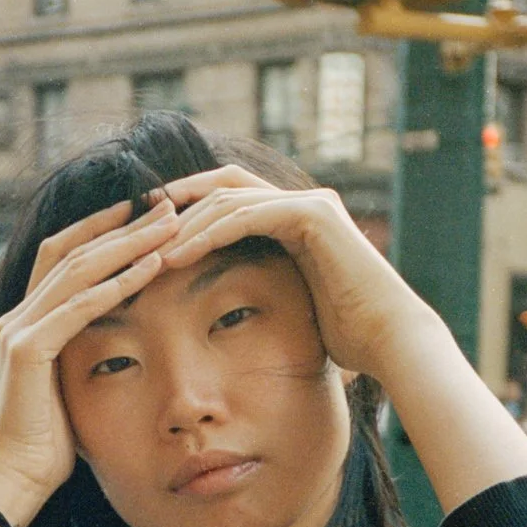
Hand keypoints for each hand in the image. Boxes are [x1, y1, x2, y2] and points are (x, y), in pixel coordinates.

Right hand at [0, 197, 180, 523]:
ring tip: (170, 226)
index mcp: (26, 318)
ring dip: (127, 244)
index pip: (65, 253)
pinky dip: (115, 285)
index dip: (105, 227)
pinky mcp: (27, 352)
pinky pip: (77, 308)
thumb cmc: (49, 443)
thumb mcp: (71, 384)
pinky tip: (151, 268)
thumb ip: (85, 351)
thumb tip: (123, 338)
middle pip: (72, 248)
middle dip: (122, 224)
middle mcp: (17, 314)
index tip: (149, 212)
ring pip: (77, 269)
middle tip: (169, 204)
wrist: (16, 482)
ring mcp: (18, 330)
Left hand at [156, 166, 411, 380]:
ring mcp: (310, 204)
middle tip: (137, 224)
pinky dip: (208, 233)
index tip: (151, 229)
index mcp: (298, 219)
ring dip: (186, 222)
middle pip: (225, 184)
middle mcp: (305, 202)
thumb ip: (271, 290)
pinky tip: (178, 256)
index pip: (233, 196)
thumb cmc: (350, 337)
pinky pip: (245, 215)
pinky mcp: (313, 214)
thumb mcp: (297, 307)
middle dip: (179, 202)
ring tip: (150, 247)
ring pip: (230, 198)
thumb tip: (236, 315)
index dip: (190, 206)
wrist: (389, 341)